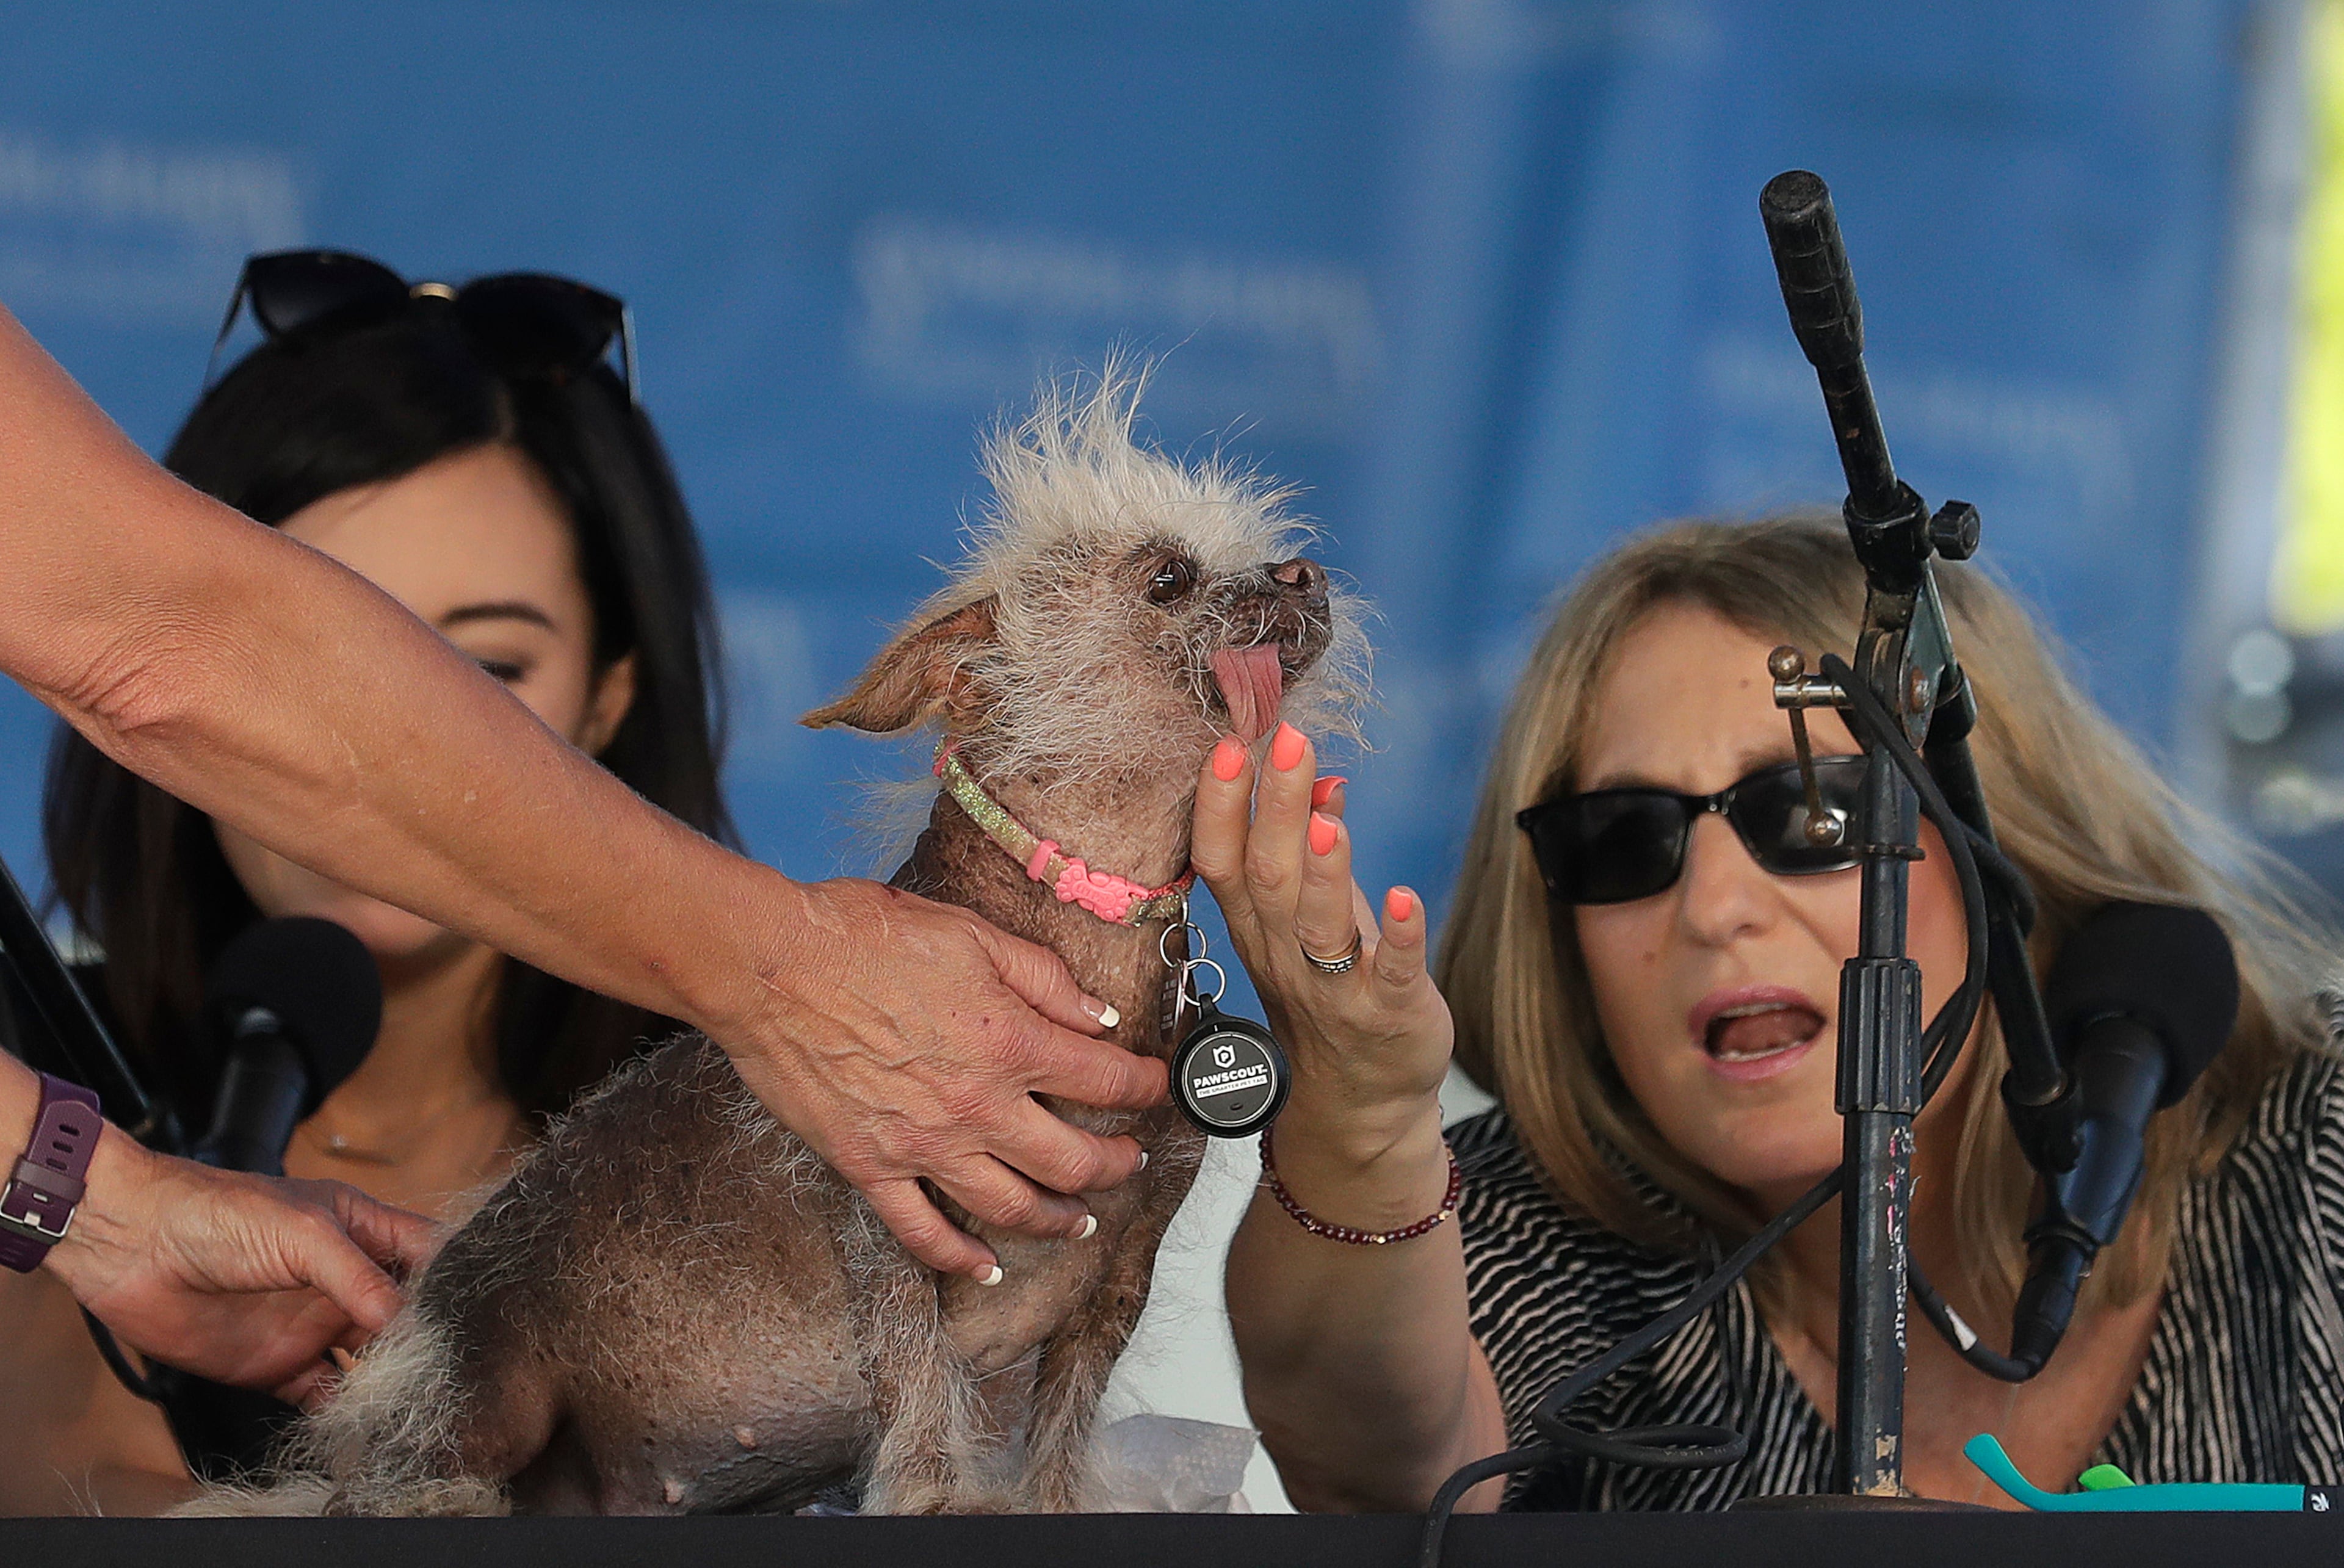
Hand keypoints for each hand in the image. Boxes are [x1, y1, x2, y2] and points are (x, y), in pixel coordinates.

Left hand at [42, 1128, 440, 1407]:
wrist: (133, 1246)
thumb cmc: (220, 1214)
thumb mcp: (306, 1233)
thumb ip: (360, 1279)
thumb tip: (409, 1324)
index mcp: (362, 1232)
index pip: (429, 1254)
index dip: (459, 1276)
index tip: (485, 1306)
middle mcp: (344, 1281)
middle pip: (407, 1315)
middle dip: (431, 1338)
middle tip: (461, 1365)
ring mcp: (312, 1325)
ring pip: (371, 1360)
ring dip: (393, 1378)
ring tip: (421, 1398)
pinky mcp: (278, 1367)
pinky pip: (324, 1395)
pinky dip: (346, 1412)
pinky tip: (366, 1422)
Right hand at [707, 874, 1168, 1278]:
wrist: (766, 965)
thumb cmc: (861, 937)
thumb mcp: (971, 935)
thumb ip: (1044, 979)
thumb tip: (1098, 1015)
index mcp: (1008, 1041)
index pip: (1104, 1081)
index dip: (1145, 1087)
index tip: (1156, 1086)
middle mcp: (976, 1106)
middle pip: (1072, 1160)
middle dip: (1116, 1163)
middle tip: (1130, 1159)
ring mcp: (923, 1146)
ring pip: (1011, 1208)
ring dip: (1059, 1220)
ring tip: (1082, 1221)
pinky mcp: (870, 1167)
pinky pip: (923, 1231)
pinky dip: (959, 1258)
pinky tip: (985, 1267)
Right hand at [1192, 724, 1453, 1156]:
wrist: (1361, 1102)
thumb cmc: (1331, 994)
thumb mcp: (1309, 917)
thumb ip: (1311, 847)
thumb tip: (1322, 779)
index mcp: (1255, 926)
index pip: (1221, 860)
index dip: (1223, 804)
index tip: (1232, 745)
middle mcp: (1283, 955)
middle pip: (1269, 877)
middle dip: (1275, 807)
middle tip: (1286, 742)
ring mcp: (1333, 989)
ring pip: (1317, 928)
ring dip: (1323, 873)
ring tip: (1329, 821)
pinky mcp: (1388, 1013)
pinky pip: (1390, 974)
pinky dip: (1398, 936)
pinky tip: (1406, 897)